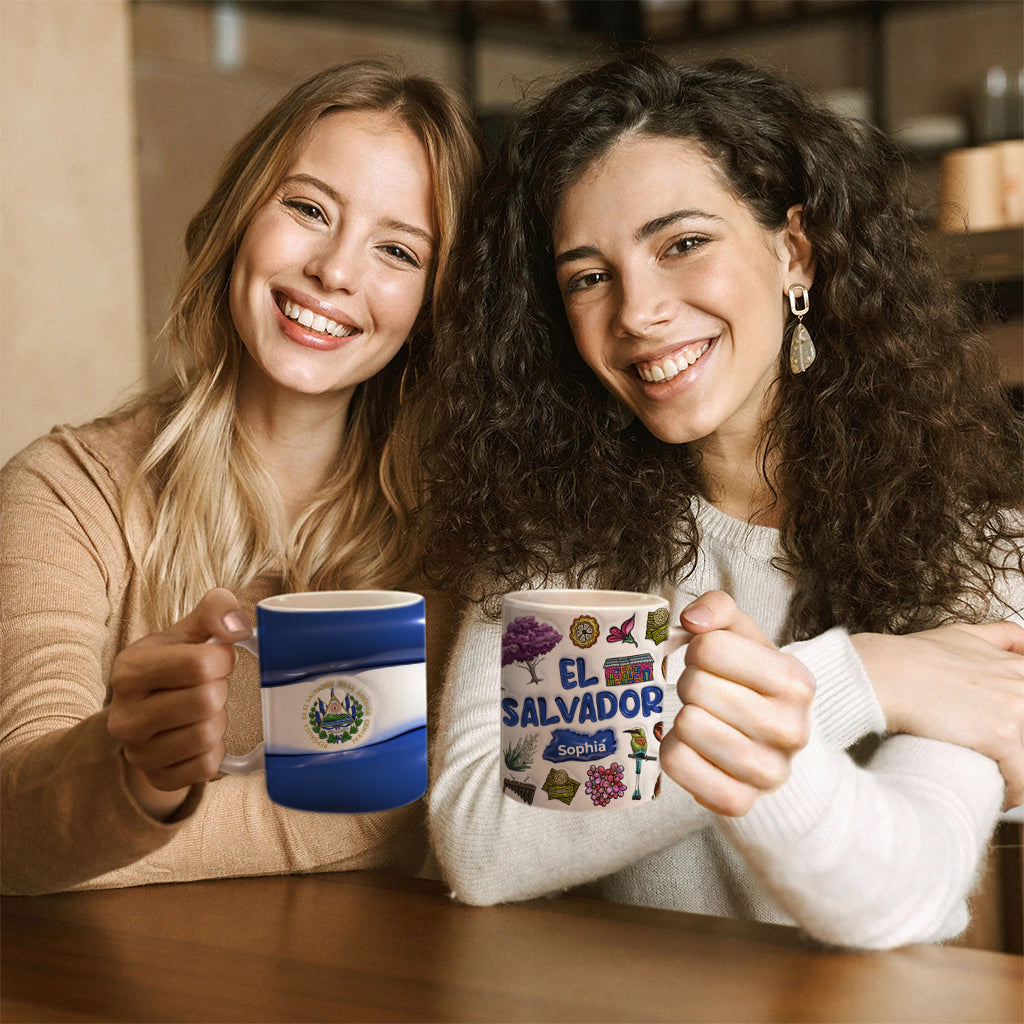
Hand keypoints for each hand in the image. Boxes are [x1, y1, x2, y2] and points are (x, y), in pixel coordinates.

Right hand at [107, 588, 251, 818]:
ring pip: (208, 735)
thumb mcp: (187, 631)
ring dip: (219, 720)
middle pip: (206, 701)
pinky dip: (215, 750)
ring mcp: (137, 753)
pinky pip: (207, 767)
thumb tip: (238, 626)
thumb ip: (215, 610)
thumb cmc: (173, 666)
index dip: (223, 659)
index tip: (219, 658)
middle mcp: (125, 716)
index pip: (199, 664)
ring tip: (203, 711)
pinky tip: (201, 735)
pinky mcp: (156, 778)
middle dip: (220, 689)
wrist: (146, 713)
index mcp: (130, 671)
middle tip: (209, 687)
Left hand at [659, 591, 814, 816]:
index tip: (711, 661)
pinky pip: (676, 764)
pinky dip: (673, 751)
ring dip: (682, 717)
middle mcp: (791, 730)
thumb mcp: (743, 636)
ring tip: (702, 718)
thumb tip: (692, 619)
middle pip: (694, 687)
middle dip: (689, 683)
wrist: (771, 744)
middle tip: (705, 693)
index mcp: (796, 681)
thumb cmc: (749, 681)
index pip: (708, 647)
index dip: (698, 650)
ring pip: (686, 726)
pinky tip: (694, 748)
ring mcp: (768, 773)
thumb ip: (719, 608)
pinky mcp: (739, 802)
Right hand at [852, 622, 1023, 809]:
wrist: (883, 673)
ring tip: (1001, 782)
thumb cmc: (910, 657)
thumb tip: (1021, 640)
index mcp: (1015, 665)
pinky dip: (1014, 793)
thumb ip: (998, 636)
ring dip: (1018, 772)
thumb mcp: (960, 634)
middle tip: (999, 758)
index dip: (1018, 721)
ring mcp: (1015, 709)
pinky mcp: (1002, 735)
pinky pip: (1022, 778)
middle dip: (1018, 745)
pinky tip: (1001, 796)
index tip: (1010, 734)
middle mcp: (1021, 684)